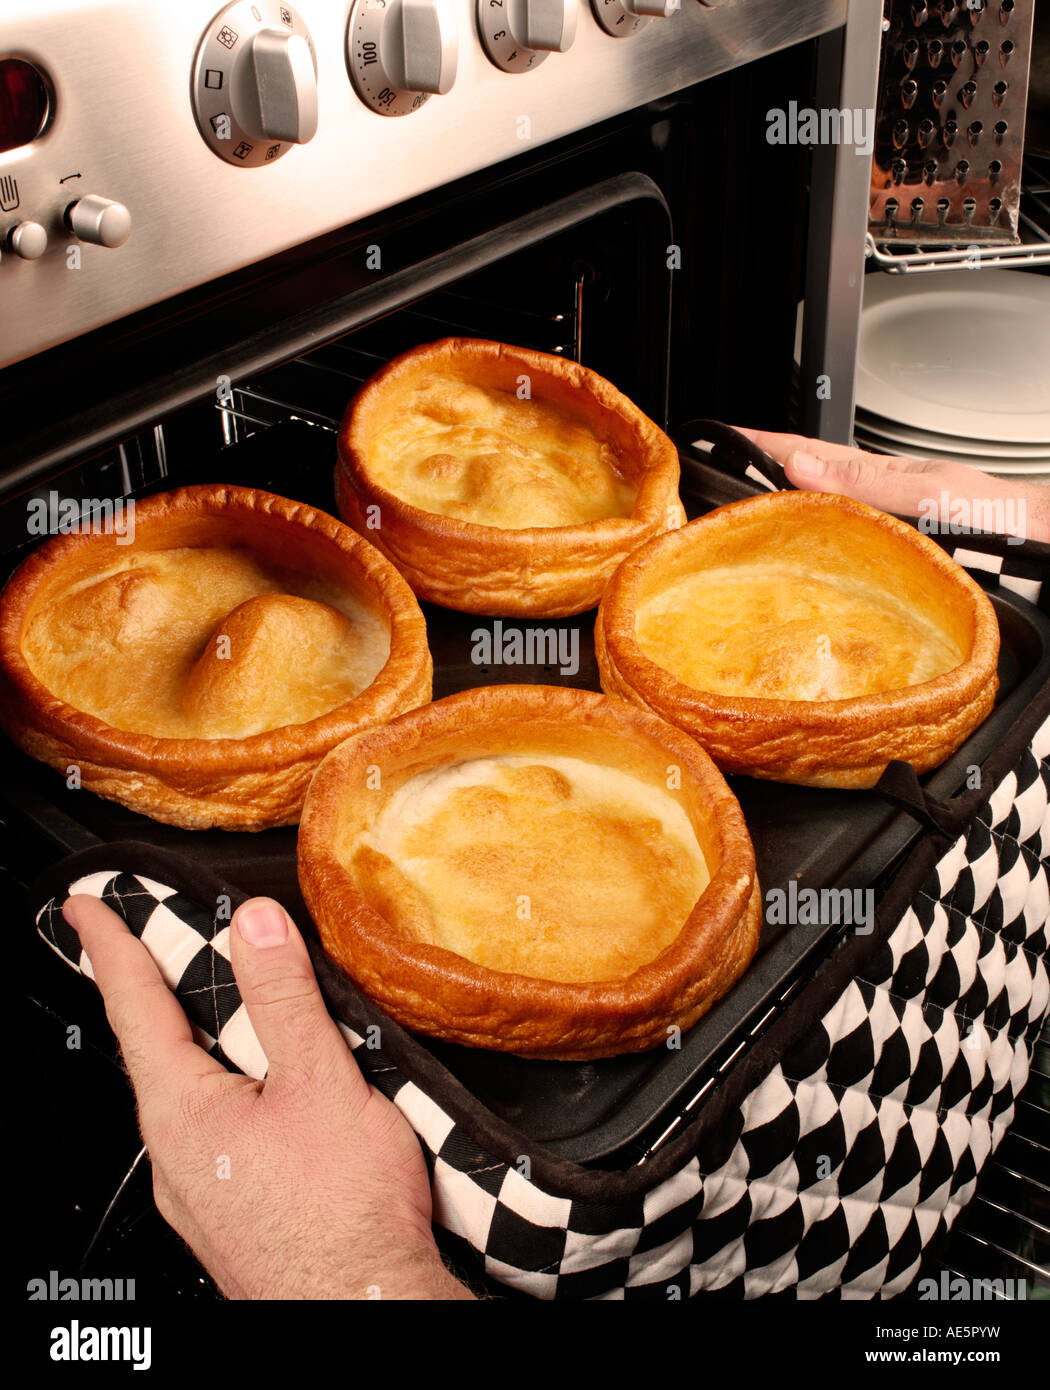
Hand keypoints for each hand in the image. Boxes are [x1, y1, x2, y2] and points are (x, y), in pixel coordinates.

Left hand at [62, 893, 473, 1300]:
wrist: (364, 1309)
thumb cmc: (342, 1216)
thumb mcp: (319, 1082)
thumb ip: (284, 999)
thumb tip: (256, 926)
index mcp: (183, 1112)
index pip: (135, 1008)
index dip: (112, 948)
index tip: (87, 908)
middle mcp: (176, 1155)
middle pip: (155, 1050)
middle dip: (149, 992)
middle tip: (136, 941)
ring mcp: (200, 1190)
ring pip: (188, 1094)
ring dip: (194, 1042)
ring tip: (210, 1006)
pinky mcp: (232, 1212)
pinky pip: (215, 1130)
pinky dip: (225, 1088)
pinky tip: (265, 1092)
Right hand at [733, 427, 1049, 543]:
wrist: (1036, 536)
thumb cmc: (995, 514)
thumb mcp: (925, 492)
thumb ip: (863, 482)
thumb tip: (800, 468)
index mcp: (879, 474)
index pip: (805, 451)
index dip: (759, 444)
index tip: (719, 437)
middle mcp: (881, 492)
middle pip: (808, 474)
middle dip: (760, 469)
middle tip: (717, 471)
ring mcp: (889, 515)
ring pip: (823, 502)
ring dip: (784, 499)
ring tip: (747, 503)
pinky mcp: (899, 541)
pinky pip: (842, 531)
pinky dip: (814, 532)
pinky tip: (809, 546)